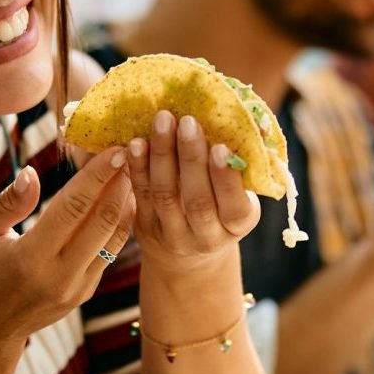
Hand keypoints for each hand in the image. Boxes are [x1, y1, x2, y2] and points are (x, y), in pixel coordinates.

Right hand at [0, 147, 133, 353]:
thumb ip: (7, 204)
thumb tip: (31, 173)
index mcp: (29, 259)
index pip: (72, 209)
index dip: (96, 177)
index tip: (114, 150)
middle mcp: (59, 276)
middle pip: (102, 222)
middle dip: (120, 184)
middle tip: (133, 153)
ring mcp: (77, 288)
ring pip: (114, 238)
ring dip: (127, 202)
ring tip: (135, 170)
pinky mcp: (87, 292)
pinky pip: (110, 252)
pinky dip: (120, 223)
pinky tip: (124, 199)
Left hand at [126, 111, 259, 270]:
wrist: (188, 254)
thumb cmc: (221, 208)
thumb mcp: (237, 198)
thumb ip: (236, 169)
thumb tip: (231, 120)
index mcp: (237, 226)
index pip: (234, 207)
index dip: (226, 179)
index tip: (220, 147)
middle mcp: (207, 237)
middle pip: (197, 201)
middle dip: (191, 158)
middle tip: (188, 122)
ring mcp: (173, 235)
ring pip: (165, 195)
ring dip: (162, 155)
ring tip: (162, 120)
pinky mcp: (146, 227)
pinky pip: (141, 194)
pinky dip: (138, 167)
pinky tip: (136, 142)